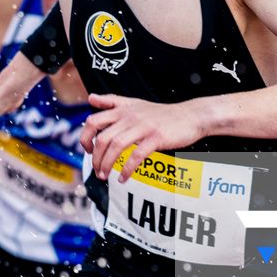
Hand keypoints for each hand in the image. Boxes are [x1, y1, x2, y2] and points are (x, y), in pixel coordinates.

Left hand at [81, 94, 204, 182]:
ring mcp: (143, 127)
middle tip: (96, 170)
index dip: (85, 137)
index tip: (88, 150)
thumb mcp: (135, 103)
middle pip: (103, 138)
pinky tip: (123, 178)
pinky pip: (136, 156)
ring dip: (107, 164)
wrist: (190, 116)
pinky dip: (127, 169)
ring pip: (116, 147)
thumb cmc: (162, 113)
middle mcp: (130, 117)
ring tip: (105, 175)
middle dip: (96, 158)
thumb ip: (112, 101)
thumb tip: (91, 98)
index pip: (94, 121)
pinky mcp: (155, 138)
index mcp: (122, 109)